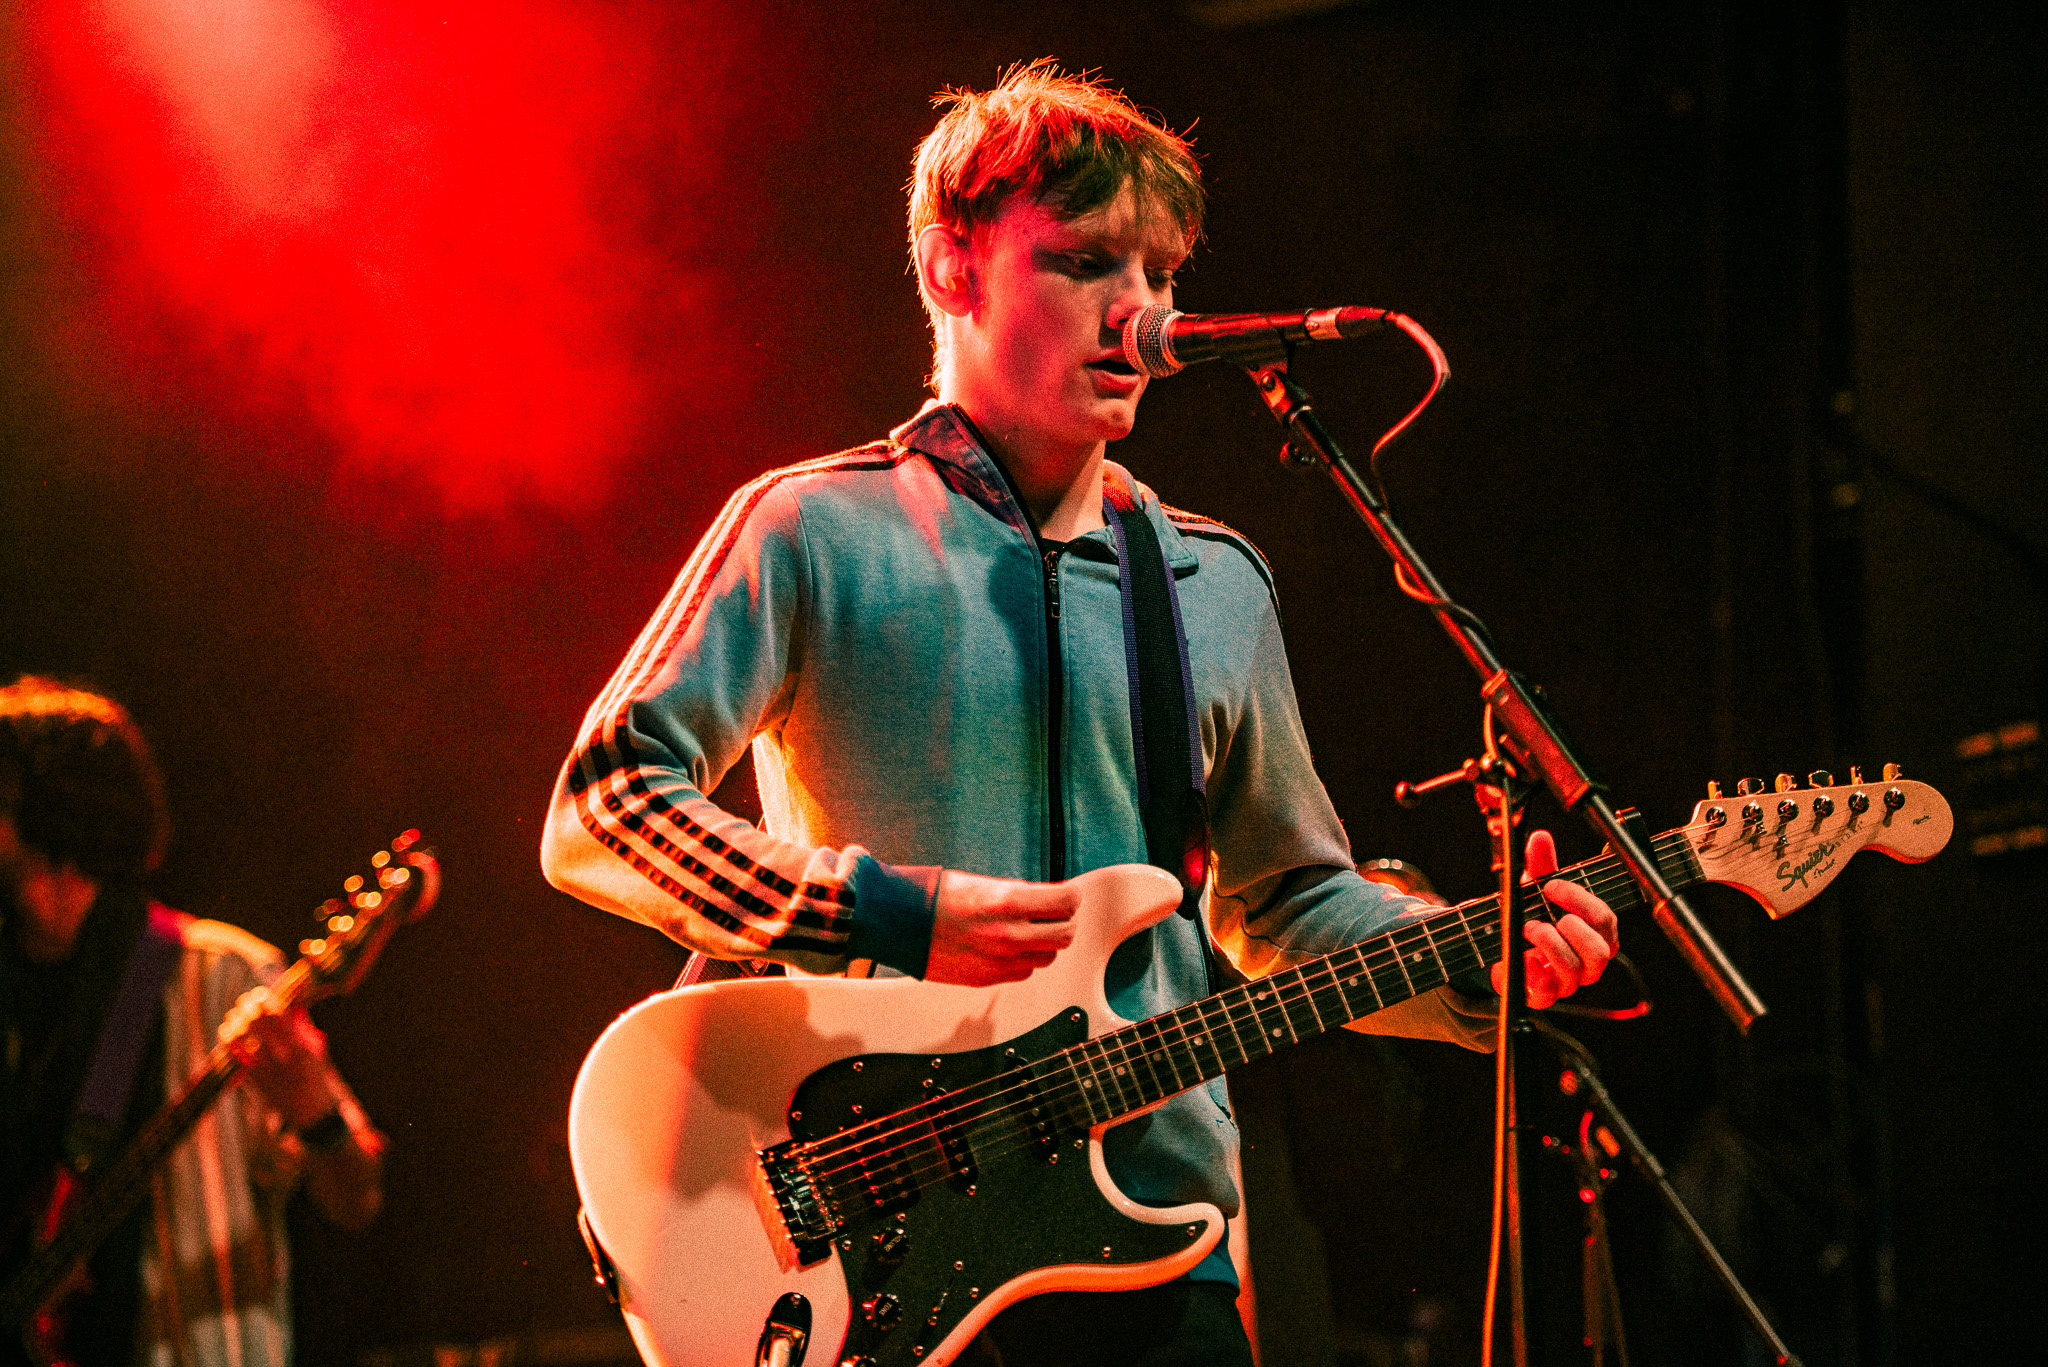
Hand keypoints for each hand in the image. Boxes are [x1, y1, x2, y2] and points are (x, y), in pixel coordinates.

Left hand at [222, 986, 338, 1130]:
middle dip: (247, 1007)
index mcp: (300, 1045)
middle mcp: (281, 1055)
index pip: (277, 1014)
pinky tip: (227, 1031)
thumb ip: (302, 1026)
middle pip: (256, 1022)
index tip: (259, 993)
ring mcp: (266, 1068)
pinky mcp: (254, 1079)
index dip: (264, 1000)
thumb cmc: (315, 1076)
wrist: (310, 1112)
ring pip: (241, 1037)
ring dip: (234, 1022)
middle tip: (244, 1001)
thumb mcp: (315, 1048)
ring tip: (234, 1015)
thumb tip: (293, 1002)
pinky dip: (229, 1040)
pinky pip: (235, 1055)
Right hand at [925, 870, 1078, 985]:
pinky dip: (1022, 961)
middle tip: (1053, 915)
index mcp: (1008, 902)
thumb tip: (1046, 900)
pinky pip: (1023, 973)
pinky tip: (1007, 948)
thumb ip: (1018, 894)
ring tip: (1025, 931)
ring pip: (1047, 958)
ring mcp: (998, 962)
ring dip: (1043, 945)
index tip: (1067, 896)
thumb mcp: (983, 883)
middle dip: (1063, 923)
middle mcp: (1008, 935)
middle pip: (1065, 936)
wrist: (896, 922)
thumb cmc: (933, 897)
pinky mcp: (986, 979)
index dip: (1071, 897)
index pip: (1066, 902)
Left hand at [1490, 829, 1619, 1009]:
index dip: (1579, 900)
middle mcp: (1587, 961)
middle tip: (1544, 914)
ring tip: (1528, 928)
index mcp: (1594, 933)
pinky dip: (1532, 972)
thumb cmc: (1531, 918)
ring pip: (1575, 971)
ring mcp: (1567, 982)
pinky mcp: (1543, 996)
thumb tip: (1540, 837)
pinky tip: (1522, 956)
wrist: (1502, 950)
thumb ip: (1540, 865)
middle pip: (1601, 951)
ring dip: (1549, 945)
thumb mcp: (1534, 890)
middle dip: (1572, 928)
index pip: (1605, 919)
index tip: (1549, 886)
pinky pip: (1547, 993)